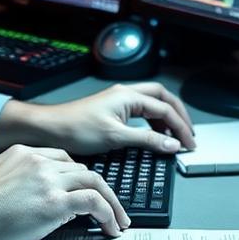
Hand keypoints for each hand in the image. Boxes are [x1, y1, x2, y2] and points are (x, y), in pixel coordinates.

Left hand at [0, 82, 196, 156]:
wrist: (50, 129)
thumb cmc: (76, 128)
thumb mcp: (116, 137)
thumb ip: (147, 141)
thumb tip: (171, 145)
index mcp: (128, 96)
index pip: (165, 109)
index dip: (180, 127)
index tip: (188, 145)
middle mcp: (125, 94)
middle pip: (162, 98)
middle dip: (178, 115)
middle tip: (188, 134)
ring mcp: (117, 101)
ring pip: (151, 103)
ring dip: (165, 118)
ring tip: (173, 137)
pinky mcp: (111, 110)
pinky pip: (140, 112)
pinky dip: (151, 122)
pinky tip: (152, 136)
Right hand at [0, 144, 128, 239]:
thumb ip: (18, 182)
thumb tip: (36, 200)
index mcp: (22, 153)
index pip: (62, 158)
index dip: (77, 176)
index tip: (85, 190)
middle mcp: (39, 162)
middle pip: (82, 170)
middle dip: (98, 188)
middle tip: (109, 206)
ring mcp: (49, 180)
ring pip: (95, 182)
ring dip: (111, 202)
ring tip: (119, 220)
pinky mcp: (55, 202)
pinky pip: (94, 202)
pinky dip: (108, 214)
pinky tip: (112, 227)